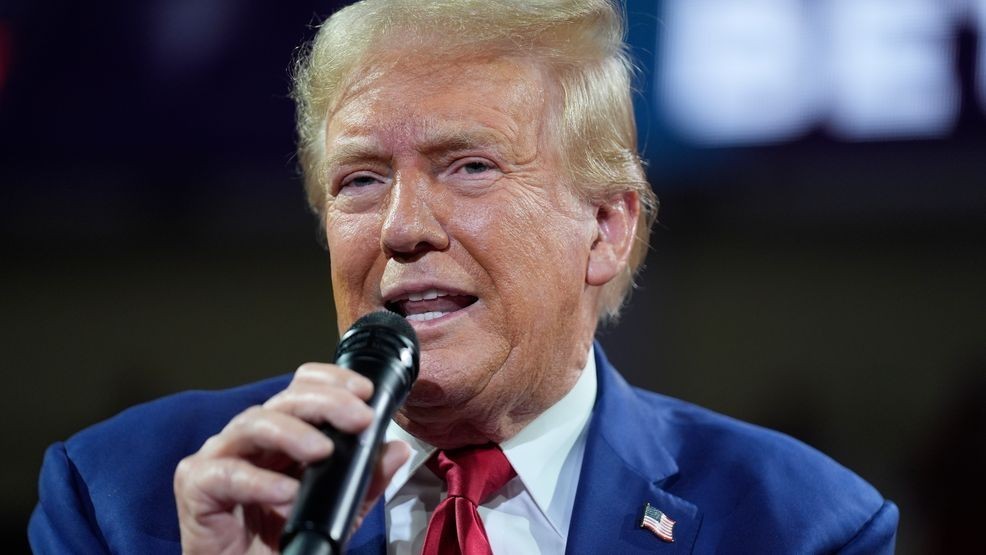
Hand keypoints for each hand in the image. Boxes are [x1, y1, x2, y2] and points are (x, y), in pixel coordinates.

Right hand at [174, 363, 410, 553]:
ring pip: (252, 424)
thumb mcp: (337, 511)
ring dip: (292, 433)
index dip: (332, 381)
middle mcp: (251, 438)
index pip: (302, 387)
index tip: (366, 392)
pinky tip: (285, 494)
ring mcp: (220, 458)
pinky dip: (257, 482)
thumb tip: (397, 449)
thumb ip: (366, 481)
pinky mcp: (196, 486)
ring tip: (322, 452)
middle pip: (283, 400)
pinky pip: (224, 474)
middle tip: (359, 419)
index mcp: (283, 434)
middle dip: (325, 403)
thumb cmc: (284, 543)